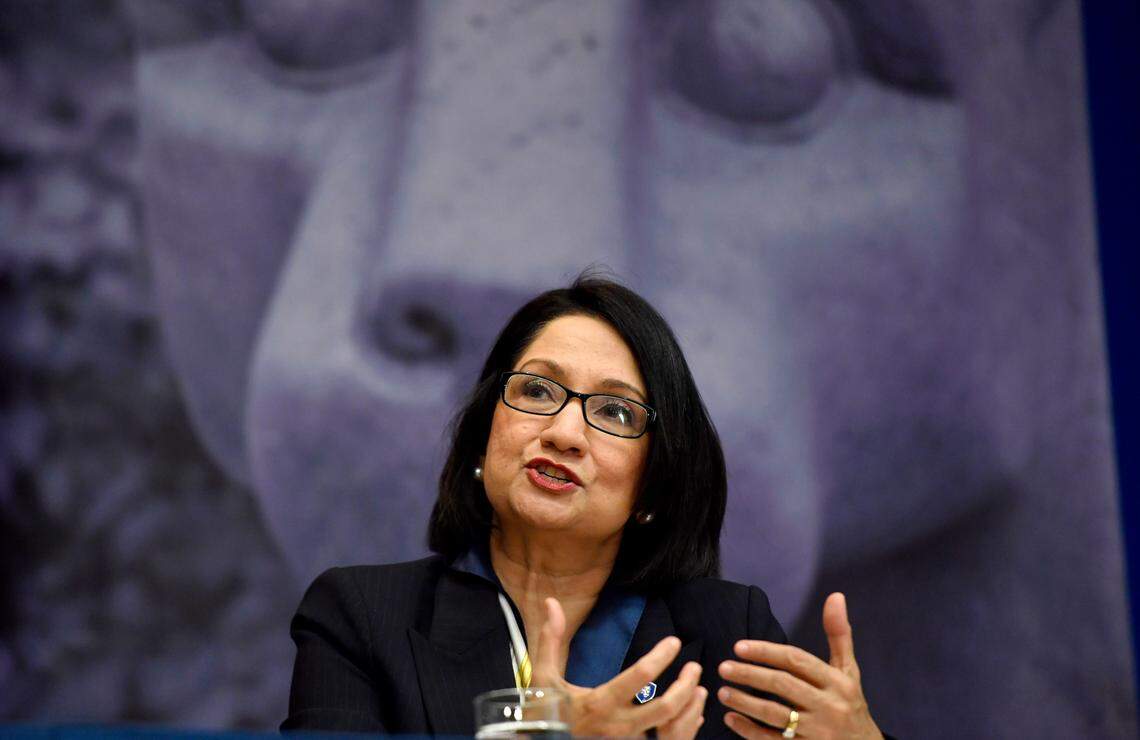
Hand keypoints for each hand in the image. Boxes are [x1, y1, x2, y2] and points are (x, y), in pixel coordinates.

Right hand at [531, 597, 705, 737]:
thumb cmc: (544, 713)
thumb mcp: (543, 676)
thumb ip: (550, 639)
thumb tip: (552, 603)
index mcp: (599, 703)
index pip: (639, 677)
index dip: (661, 657)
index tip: (674, 641)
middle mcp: (617, 726)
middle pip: (665, 708)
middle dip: (685, 686)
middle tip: (694, 667)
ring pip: (671, 729)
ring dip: (688, 707)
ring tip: (697, 687)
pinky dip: (683, 727)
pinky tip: (689, 711)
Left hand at [716, 593, 881, 739]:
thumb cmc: (851, 704)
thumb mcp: (848, 671)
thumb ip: (839, 635)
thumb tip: (835, 596)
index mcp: (837, 682)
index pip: (797, 661)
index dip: (766, 652)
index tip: (739, 646)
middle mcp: (829, 706)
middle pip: (783, 686)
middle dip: (750, 675)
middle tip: (723, 667)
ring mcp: (818, 732)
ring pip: (775, 716)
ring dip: (745, 703)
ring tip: (722, 692)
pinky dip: (749, 731)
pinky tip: (731, 719)